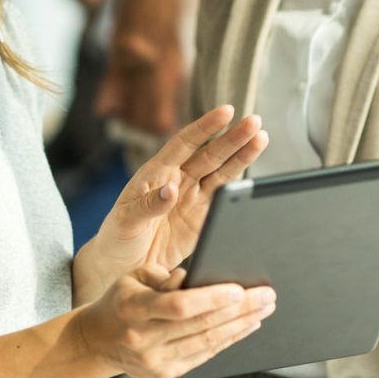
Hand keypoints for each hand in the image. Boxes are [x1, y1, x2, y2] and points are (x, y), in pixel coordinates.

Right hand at [72, 265, 274, 377]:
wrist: (97, 340)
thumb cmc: (120, 301)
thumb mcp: (132, 278)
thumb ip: (163, 275)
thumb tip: (196, 277)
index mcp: (134, 308)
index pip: (178, 306)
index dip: (211, 299)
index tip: (239, 289)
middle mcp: (144, 338)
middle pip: (201, 325)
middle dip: (239, 309)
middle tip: (266, 295)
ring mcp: (155, 360)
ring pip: (207, 342)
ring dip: (240, 325)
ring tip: (263, 309)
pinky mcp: (165, 373)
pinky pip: (204, 355)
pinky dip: (228, 340)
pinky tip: (245, 326)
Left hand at [75, 106, 267, 302]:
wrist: (122, 267)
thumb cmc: (116, 237)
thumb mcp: (126, 219)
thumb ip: (148, 205)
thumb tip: (171, 190)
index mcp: (156, 173)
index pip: (184, 144)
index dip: (205, 127)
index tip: (226, 111)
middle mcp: (178, 181)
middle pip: (210, 155)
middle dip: (233, 138)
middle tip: (255, 122)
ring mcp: (192, 199)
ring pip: (222, 173)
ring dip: (242, 156)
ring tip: (262, 138)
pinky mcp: (203, 220)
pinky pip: (225, 200)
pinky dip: (240, 188)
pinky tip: (255, 173)